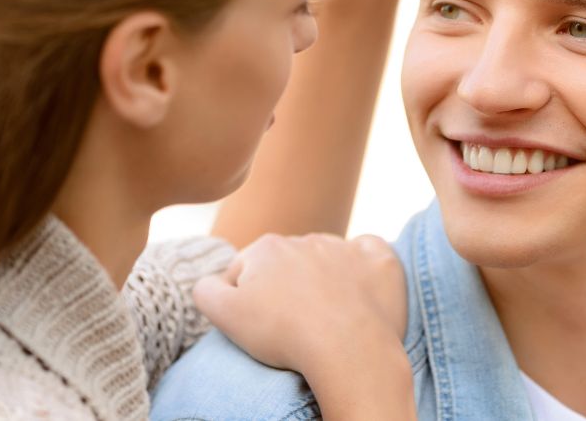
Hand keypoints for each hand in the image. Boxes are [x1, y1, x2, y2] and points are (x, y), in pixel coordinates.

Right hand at [193, 233, 406, 374]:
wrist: (347, 346)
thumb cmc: (283, 332)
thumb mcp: (225, 314)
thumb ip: (205, 290)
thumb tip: (210, 282)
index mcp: (267, 247)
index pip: (244, 271)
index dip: (245, 300)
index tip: (258, 324)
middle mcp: (306, 239)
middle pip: (286, 264)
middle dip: (285, 288)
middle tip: (291, 324)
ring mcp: (346, 247)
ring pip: (326, 259)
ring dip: (322, 279)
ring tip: (324, 316)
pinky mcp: (380, 261)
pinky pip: (369, 253)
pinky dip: (364, 267)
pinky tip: (359, 289)